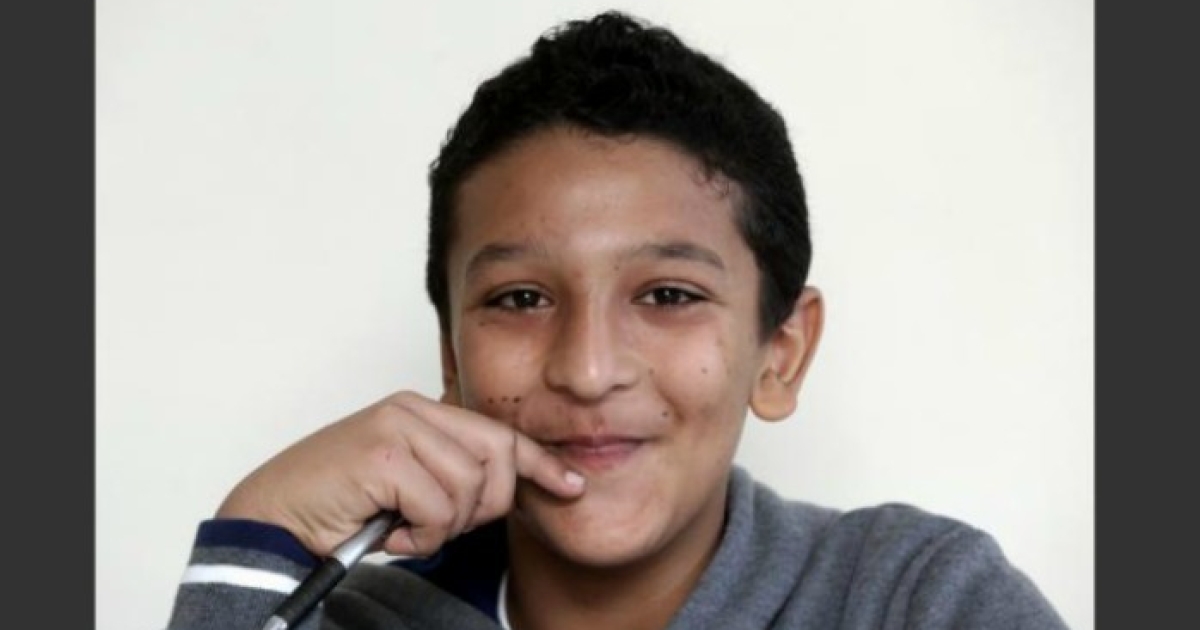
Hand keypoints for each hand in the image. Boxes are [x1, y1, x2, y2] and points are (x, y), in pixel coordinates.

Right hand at [215, 390, 584, 557]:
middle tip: (438, 527)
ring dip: (441, 529)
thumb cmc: (340, 506)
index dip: (541, 463)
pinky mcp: (382, 456)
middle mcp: (411, 410)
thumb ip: (450, 474)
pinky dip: (418, 537)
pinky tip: (387, 533)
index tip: (571, 484)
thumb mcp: (408, 484)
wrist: (272, 519)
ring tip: (402, 529)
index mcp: (421, 411)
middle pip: (497, 460)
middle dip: (481, 508)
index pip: (500, 433)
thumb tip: (510, 488)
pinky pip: (438, 509)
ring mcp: (396, 428)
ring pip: (469, 490)